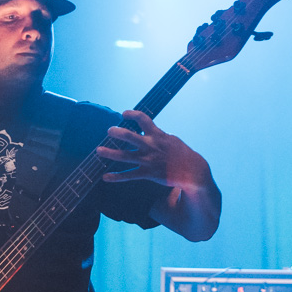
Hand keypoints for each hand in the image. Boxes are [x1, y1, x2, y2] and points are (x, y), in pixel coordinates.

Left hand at [97, 110, 211, 189]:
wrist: (193, 171)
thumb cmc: (183, 155)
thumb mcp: (172, 140)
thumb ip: (159, 136)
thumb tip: (150, 131)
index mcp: (158, 135)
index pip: (143, 119)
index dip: (132, 114)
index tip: (124, 113)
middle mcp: (151, 146)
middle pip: (130, 136)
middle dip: (117, 132)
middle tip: (109, 131)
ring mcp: (148, 160)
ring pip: (125, 156)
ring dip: (110, 153)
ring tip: (98, 151)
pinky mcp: (148, 173)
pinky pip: (129, 175)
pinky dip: (116, 177)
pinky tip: (105, 177)